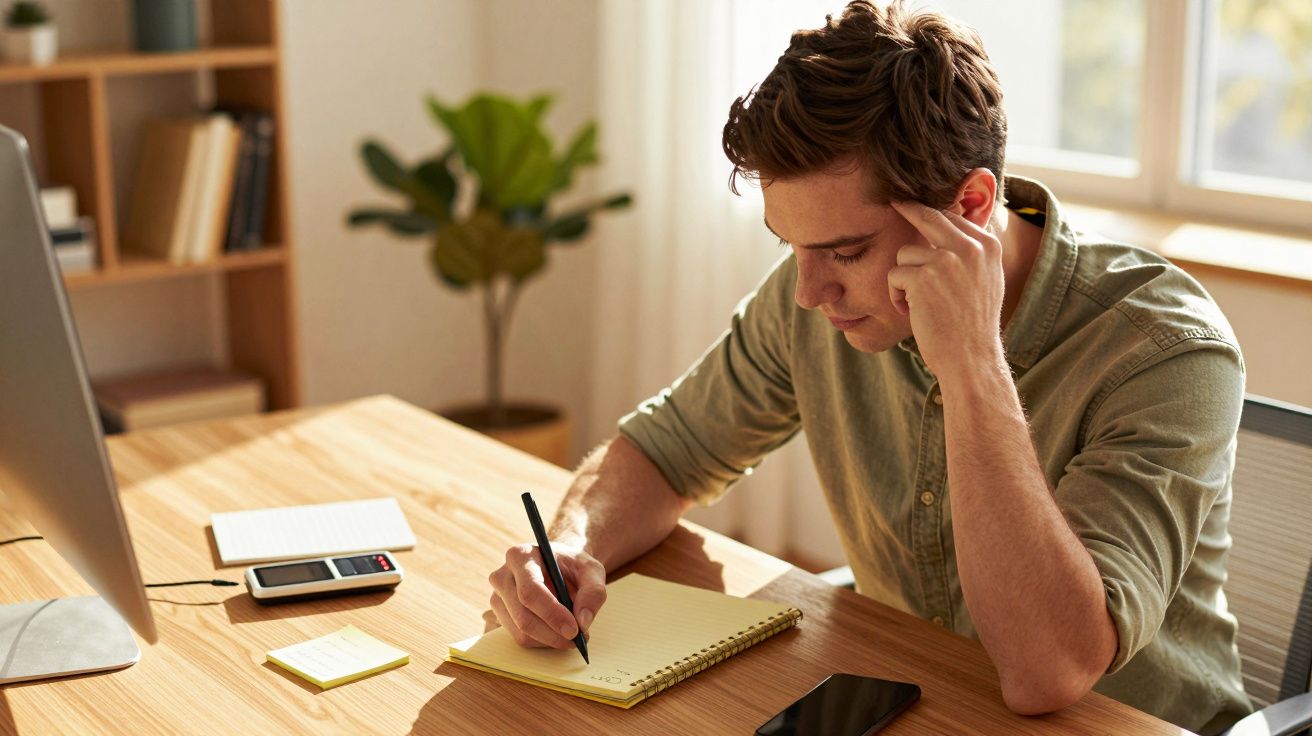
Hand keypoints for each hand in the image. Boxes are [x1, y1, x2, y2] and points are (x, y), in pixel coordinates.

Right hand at [487, 541, 607, 648]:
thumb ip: (593, 592)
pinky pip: (520, 638)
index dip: (552, 614)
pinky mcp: (500, 616)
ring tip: (572, 634)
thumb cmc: (573, 566)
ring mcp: (497, 597)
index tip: (574, 630)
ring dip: (550, 640)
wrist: (558, 567)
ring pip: (521, 632)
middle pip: (523, 616)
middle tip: (578, 639)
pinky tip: (558, 632)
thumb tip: (582, 622)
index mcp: (521, 556)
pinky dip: (543, 642)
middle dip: (553, 633)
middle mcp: (502, 576)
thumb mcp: (592, 570)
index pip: (530, 591)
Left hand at [887, 200, 1005, 378]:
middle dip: (907, 207)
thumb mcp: (986, 281)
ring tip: (916, 303)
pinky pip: (894, 275)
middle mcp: (970, 247)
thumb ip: (972, 254)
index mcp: (988, 246)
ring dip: (903, 279)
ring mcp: (946, 260)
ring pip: (905, 253)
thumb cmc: (973, 325)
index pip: (952, 217)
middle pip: (929, 215)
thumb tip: (951, 226)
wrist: (971, 358)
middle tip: (893, 200)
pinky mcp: (923, 277)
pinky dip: (895, 294)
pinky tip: (909, 311)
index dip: (930, 214)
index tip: (912, 204)